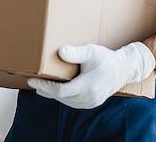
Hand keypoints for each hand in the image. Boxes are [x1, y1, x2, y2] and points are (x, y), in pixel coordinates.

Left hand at [27, 41, 154, 108]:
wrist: (124, 69)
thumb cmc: (107, 59)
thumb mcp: (91, 51)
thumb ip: (76, 53)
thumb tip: (60, 52)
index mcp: (88, 86)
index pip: (60, 91)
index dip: (45, 86)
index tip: (32, 80)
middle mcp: (89, 98)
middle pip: (61, 97)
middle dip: (46, 90)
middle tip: (33, 81)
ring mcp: (91, 102)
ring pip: (66, 101)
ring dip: (53, 94)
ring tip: (41, 85)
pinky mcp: (92, 103)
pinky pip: (73, 102)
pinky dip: (63, 97)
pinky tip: (56, 90)